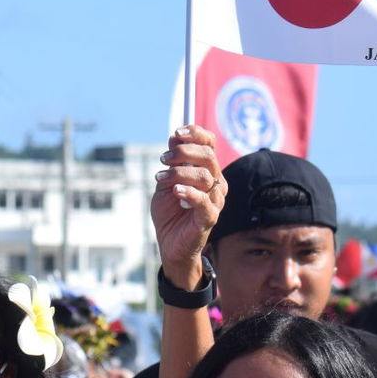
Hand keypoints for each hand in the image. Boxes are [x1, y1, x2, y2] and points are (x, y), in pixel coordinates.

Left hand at [152, 125, 225, 287]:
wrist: (170, 244)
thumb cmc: (170, 213)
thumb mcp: (166, 183)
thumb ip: (172, 163)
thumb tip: (175, 137)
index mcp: (207, 171)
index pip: (210, 145)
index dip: (196, 134)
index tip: (176, 133)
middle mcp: (216, 183)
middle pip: (208, 157)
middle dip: (184, 153)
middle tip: (163, 159)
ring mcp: (215, 200)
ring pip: (205, 177)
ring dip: (179, 173)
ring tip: (160, 178)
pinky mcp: (210, 218)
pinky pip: (204, 201)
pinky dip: (189, 192)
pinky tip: (175, 191)